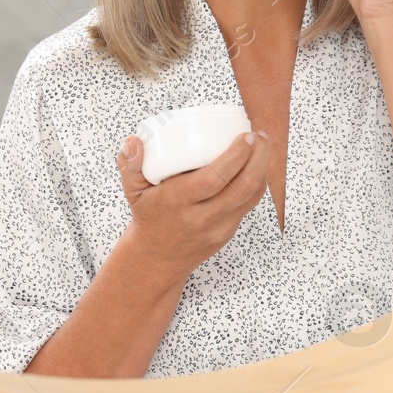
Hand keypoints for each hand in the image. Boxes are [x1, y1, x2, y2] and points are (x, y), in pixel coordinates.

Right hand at [117, 130, 271, 277]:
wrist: (158, 257)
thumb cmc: (148, 215)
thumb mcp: (132, 190)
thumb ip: (129, 164)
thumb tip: (134, 140)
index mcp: (178, 202)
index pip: (214, 179)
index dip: (236, 156)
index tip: (247, 136)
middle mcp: (201, 216)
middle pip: (242, 186)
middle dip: (259, 157)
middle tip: (260, 135)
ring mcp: (219, 226)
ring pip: (251, 196)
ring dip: (263, 167)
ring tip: (263, 144)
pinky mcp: (229, 231)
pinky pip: (249, 204)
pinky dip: (258, 182)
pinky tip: (259, 164)